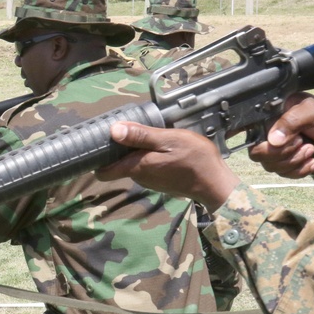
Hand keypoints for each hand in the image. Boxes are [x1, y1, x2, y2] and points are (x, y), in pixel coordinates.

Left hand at [97, 123, 239, 211]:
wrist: (215, 183)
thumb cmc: (194, 159)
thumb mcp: (168, 140)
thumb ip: (140, 136)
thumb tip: (113, 131)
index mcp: (136, 167)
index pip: (103, 172)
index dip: (97, 157)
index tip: (99, 141)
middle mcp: (138, 177)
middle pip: (117, 164)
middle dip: (117, 149)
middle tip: (126, 129)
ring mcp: (149, 181)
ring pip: (132, 165)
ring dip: (134, 151)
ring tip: (144, 134)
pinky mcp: (159, 181)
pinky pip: (145, 167)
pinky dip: (147, 157)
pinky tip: (158, 146)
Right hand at [247, 93, 313, 178]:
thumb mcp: (309, 110)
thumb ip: (291, 121)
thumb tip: (273, 140)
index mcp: (265, 119)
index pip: (245, 132)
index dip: (251, 140)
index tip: (273, 142)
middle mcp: (264, 136)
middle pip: (257, 154)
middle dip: (282, 153)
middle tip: (302, 142)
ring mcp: (272, 152)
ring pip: (271, 166)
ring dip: (295, 161)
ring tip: (311, 148)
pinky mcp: (283, 164)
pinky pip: (284, 174)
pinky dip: (301, 170)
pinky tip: (313, 161)